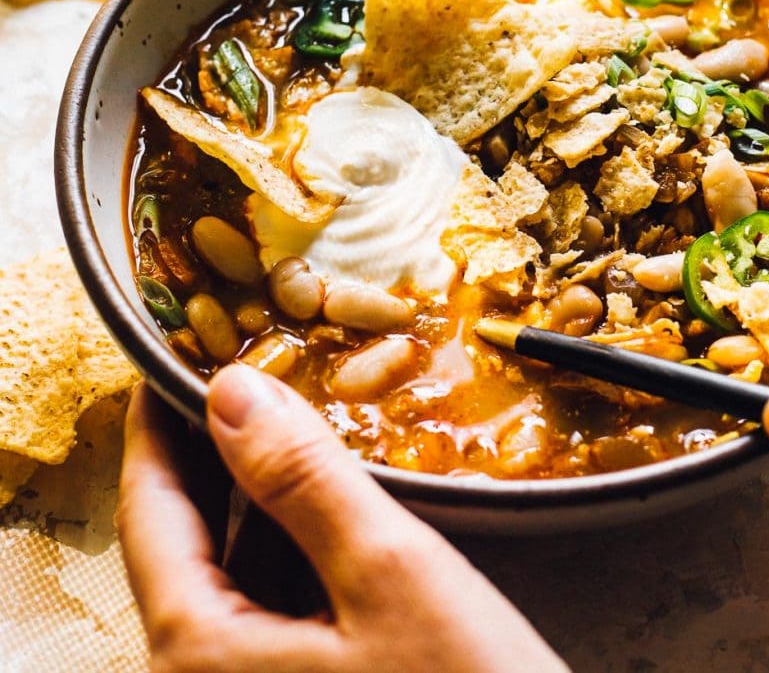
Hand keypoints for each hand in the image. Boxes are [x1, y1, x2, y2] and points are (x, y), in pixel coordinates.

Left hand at [118, 370, 565, 672]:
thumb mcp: (388, 574)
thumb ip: (304, 478)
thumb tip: (232, 389)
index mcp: (199, 654)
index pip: (148, 510)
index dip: (157, 423)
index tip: (167, 358)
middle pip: (185, 540)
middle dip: (215, 450)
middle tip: (249, 367)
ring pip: (233, 570)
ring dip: (261, 494)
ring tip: (296, 416)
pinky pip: (272, 604)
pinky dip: (294, 544)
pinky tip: (334, 501)